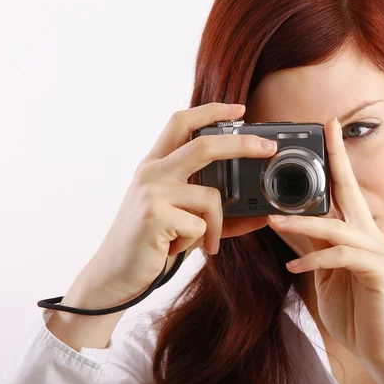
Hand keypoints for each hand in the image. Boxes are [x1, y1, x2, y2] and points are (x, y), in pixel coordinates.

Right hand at [73, 103, 275, 307]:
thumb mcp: (183, 221)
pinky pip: (201, 225)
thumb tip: (261, 215)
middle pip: (204, 144)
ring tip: (205, 243)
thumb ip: (217, 213)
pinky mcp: (155, 215)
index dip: (211, 110)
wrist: (115, 275)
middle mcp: (152, 172)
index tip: (239, 109)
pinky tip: (175, 249)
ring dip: (216, 225)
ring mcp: (152, 191)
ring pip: (211, 197)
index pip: (181, 122)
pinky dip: (200, 241)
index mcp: (156, 165)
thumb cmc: (152, 244)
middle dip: (242, 143)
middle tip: (268, 148)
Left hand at [268, 117, 383, 383]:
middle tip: (324, 130)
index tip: (328, 128)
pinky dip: (315, 260)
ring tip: (273, 221)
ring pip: (337, 226)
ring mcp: (375, 252)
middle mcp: (369, 235)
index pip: (345, 188)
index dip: (337, 157)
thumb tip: (282, 222)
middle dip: (337, 159)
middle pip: (351, 191)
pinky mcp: (376, 273)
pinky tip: (294, 267)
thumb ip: (308, 244)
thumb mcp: (323, 271)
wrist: (381, 346)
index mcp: (357, 232)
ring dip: (303, 223)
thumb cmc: (354, 306)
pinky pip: (341, 258)